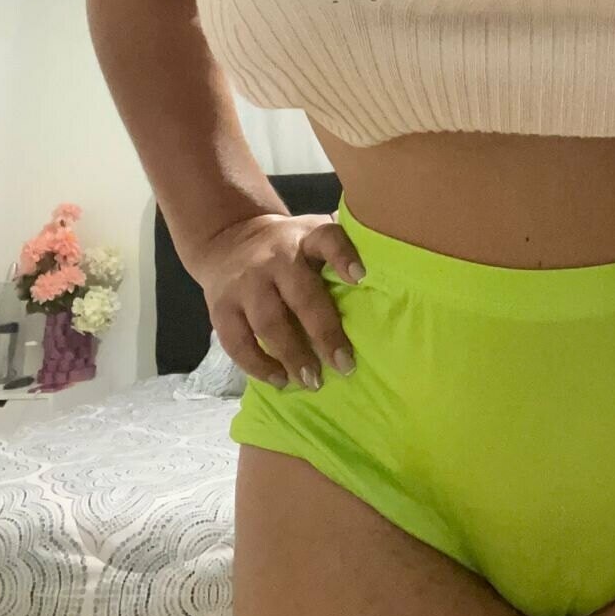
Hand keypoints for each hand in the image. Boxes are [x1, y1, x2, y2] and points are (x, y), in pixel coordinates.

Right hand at [191, 210, 363, 390]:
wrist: (230, 240)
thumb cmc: (291, 248)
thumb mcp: (314, 235)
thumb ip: (342, 250)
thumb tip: (393, 272)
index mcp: (306, 237)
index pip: (327, 239)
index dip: (344, 256)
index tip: (361, 278)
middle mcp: (275, 257)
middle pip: (300, 294)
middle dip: (324, 332)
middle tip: (344, 365)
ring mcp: (245, 282)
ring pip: (268, 322)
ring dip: (292, 355)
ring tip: (312, 381)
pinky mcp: (221, 307)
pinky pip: (237, 342)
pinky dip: (258, 365)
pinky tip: (280, 380)